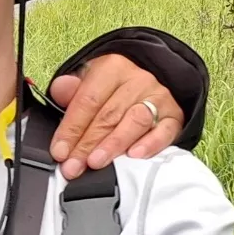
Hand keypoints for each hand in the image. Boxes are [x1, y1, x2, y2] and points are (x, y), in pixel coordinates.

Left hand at [47, 55, 182, 178]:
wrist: (149, 83)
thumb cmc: (112, 89)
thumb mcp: (89, 83)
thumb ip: (71, 91)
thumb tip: (60, 91)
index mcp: (112, 68)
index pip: (88, 100)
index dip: (71, 128)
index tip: (60, 151)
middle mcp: (138, 80)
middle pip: (109, 115)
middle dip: (87, 144)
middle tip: (73, 166)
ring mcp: (158, 98)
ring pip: (134, 122)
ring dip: (113, 145)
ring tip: (97, 162)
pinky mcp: (174, 116)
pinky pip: (163, 131)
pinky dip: (150, 144)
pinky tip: (134, 156)